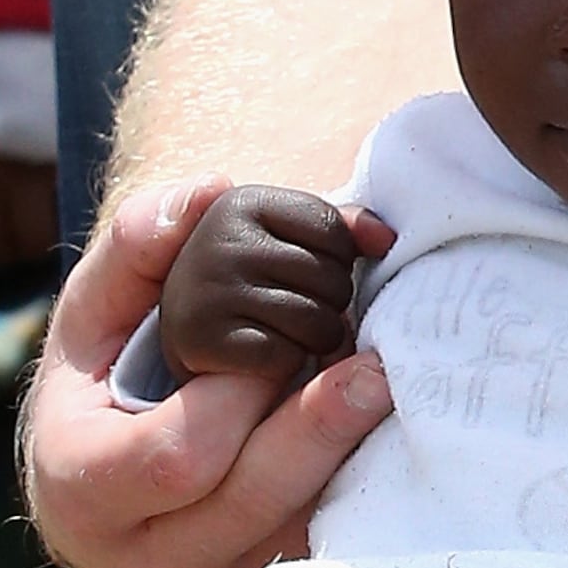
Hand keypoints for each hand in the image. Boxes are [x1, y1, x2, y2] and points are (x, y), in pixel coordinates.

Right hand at [20, 173, 398, 567]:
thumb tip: (204, 197)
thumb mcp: (93, 316)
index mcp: (82, 490)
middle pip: (250, 501)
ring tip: (385, 391)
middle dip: (317, 428)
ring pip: (299, 538)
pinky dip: (359, 500)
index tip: (282, 341)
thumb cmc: (98, 392)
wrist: (104, 496)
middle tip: (375, 366)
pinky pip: (327, 561)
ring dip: (349, 463)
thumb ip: (137, 248)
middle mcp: (143, 563)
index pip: (177, 456)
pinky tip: (385, 444)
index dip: (237, 398)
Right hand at [162, 182, 379, 382]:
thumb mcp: (286, 240)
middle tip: (295, 308)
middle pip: (333, 279)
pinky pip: (289, 358)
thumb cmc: (251, 281)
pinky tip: (265, 356)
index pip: (335, 231)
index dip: (338, 260)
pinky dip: (287, 364)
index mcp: (241, 203)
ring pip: (319, 324)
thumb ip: (340, 229)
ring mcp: (208, 290)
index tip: (307, 270)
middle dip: (330, 303)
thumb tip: (385, 239)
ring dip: (317, 340)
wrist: (182, 335)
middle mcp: (219, 240)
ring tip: (287, 332)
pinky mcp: (203, 341)